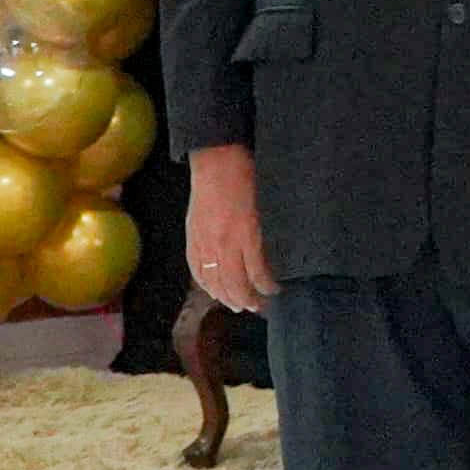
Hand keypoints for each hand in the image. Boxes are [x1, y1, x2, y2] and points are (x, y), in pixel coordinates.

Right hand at [183, 143, 277, 312]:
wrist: (217, 161)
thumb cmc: (250, 177)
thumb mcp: (269, 206)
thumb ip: (270, 233)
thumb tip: (277, 256)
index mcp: (248, 234)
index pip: (258, 273)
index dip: (267, 287)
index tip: (277, 293)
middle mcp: (225, 243)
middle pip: (234, 283)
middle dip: (247, 300)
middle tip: (259, 308)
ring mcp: (205, 242)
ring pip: (214, 281)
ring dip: (226, 297)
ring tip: (238, 306)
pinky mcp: (192, 238)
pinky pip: (196, 270)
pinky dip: (205, 284)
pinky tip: (214, 291)